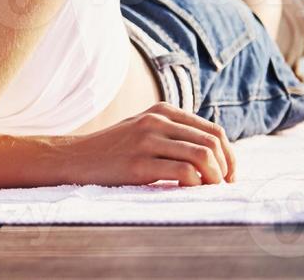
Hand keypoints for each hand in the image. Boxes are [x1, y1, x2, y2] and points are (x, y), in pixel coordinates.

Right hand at [65, 103, 235, 185]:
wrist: (73, 158)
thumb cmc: (113, 150)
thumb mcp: (143, 129)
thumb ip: (173, 132)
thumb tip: (217, 155)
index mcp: (162, 111)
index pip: (214, 132)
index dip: (230, 157)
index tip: (228, 177)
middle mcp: (156, 121)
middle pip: (214, 144)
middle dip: (226, 170)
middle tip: (221, 188)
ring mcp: (146, 141)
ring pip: (204, 156)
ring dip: (215, 179)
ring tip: (207, 190)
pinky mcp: (138, 164)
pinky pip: (184, 173)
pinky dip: (195, 185)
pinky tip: (186, 191)